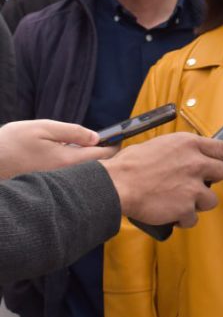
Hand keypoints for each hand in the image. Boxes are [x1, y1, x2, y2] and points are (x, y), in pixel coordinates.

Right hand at [0, 119, 115, 179]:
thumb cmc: (10, 144)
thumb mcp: (43, 128)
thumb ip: (72, 132)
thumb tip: (96, 137)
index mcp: (68, 161)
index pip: (103, 156)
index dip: (114, 146)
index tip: (119, 139)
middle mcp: (66, 177)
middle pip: (96, 168)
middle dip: (104, 158)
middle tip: (108, 145)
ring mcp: (57, 185)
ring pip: (82, 174)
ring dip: (89, 164)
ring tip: (88, 150)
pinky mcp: (47, 188)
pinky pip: (68, 180)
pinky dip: (73, 171)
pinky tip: (66, 160)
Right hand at [101, 133, 222, 226]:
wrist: (115, 185)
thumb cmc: (130, 165)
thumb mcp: (160, 145)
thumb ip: (181, 150)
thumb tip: (190, 155)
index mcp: (189, 144)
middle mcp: (196, 163)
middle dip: (212, 179)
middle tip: (198, 184)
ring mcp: (193, 187)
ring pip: (211, 199)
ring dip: (198, 203)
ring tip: (180, 201)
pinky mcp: (186, 207)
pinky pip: (193, 218)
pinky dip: (183, 219)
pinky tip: (172, 214)